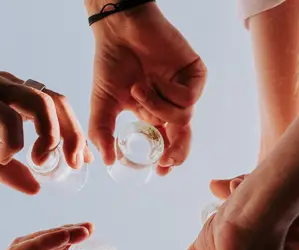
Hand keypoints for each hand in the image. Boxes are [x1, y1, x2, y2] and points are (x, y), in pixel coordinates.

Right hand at [88, 1, 206, 172]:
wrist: (119, 29)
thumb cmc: (112, 63)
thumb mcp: (103, 102)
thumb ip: (102, 132)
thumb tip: (107, 161)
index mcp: (154, 114)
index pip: (168, 143)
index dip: (168, 159)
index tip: (161, 171)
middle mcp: (172, 104)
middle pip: (184, 137)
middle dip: (176, 151)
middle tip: (165, 159)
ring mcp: (185, 90)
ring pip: (183, 118)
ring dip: (157, 108)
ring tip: (139, 89)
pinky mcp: (196, 75)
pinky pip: (189, 98)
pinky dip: (168, 91)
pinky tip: (155, 77)